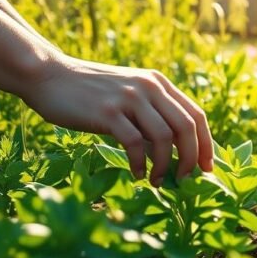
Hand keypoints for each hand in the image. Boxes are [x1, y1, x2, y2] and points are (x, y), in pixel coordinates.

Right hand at [20, 54, 213, 184]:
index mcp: (159, 83)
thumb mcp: (129, 97)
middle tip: (184, 179)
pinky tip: (137, 174)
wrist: (49, 76)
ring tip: (157, 181)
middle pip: (186, 127)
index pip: (196, 115)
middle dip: (191, 158)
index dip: (206, 144)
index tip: (208, 168)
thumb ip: (152, 116)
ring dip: (165, 165)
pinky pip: (135, 144)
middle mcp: (149, 87)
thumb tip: (175, 155)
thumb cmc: (91, 94)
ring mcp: (129, 98)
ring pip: (164, 137)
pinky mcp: (108, 112)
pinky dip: (141, 164)